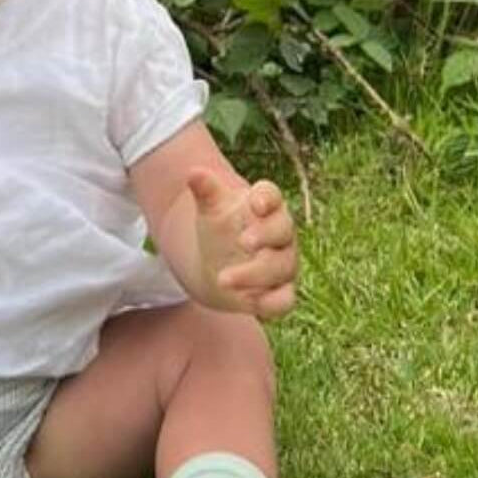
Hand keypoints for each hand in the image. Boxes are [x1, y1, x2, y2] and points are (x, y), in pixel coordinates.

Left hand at [188, 170, 297, 318]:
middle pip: (283, 231)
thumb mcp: (211, 208)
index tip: (255, 203)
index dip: (268, 198)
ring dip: (255, 274)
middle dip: (265, 236)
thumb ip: (205, 190)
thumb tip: (192, 172)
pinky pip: (285, 299)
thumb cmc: (220, 228)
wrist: (217, 263)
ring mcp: (283, 262)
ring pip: (282, 267)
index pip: (273, 196)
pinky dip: (272, 303)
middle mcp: (281, 234)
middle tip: (242, 242)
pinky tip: (252, 305)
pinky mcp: (279, 291)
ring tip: (222, 278)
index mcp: (265, 206)